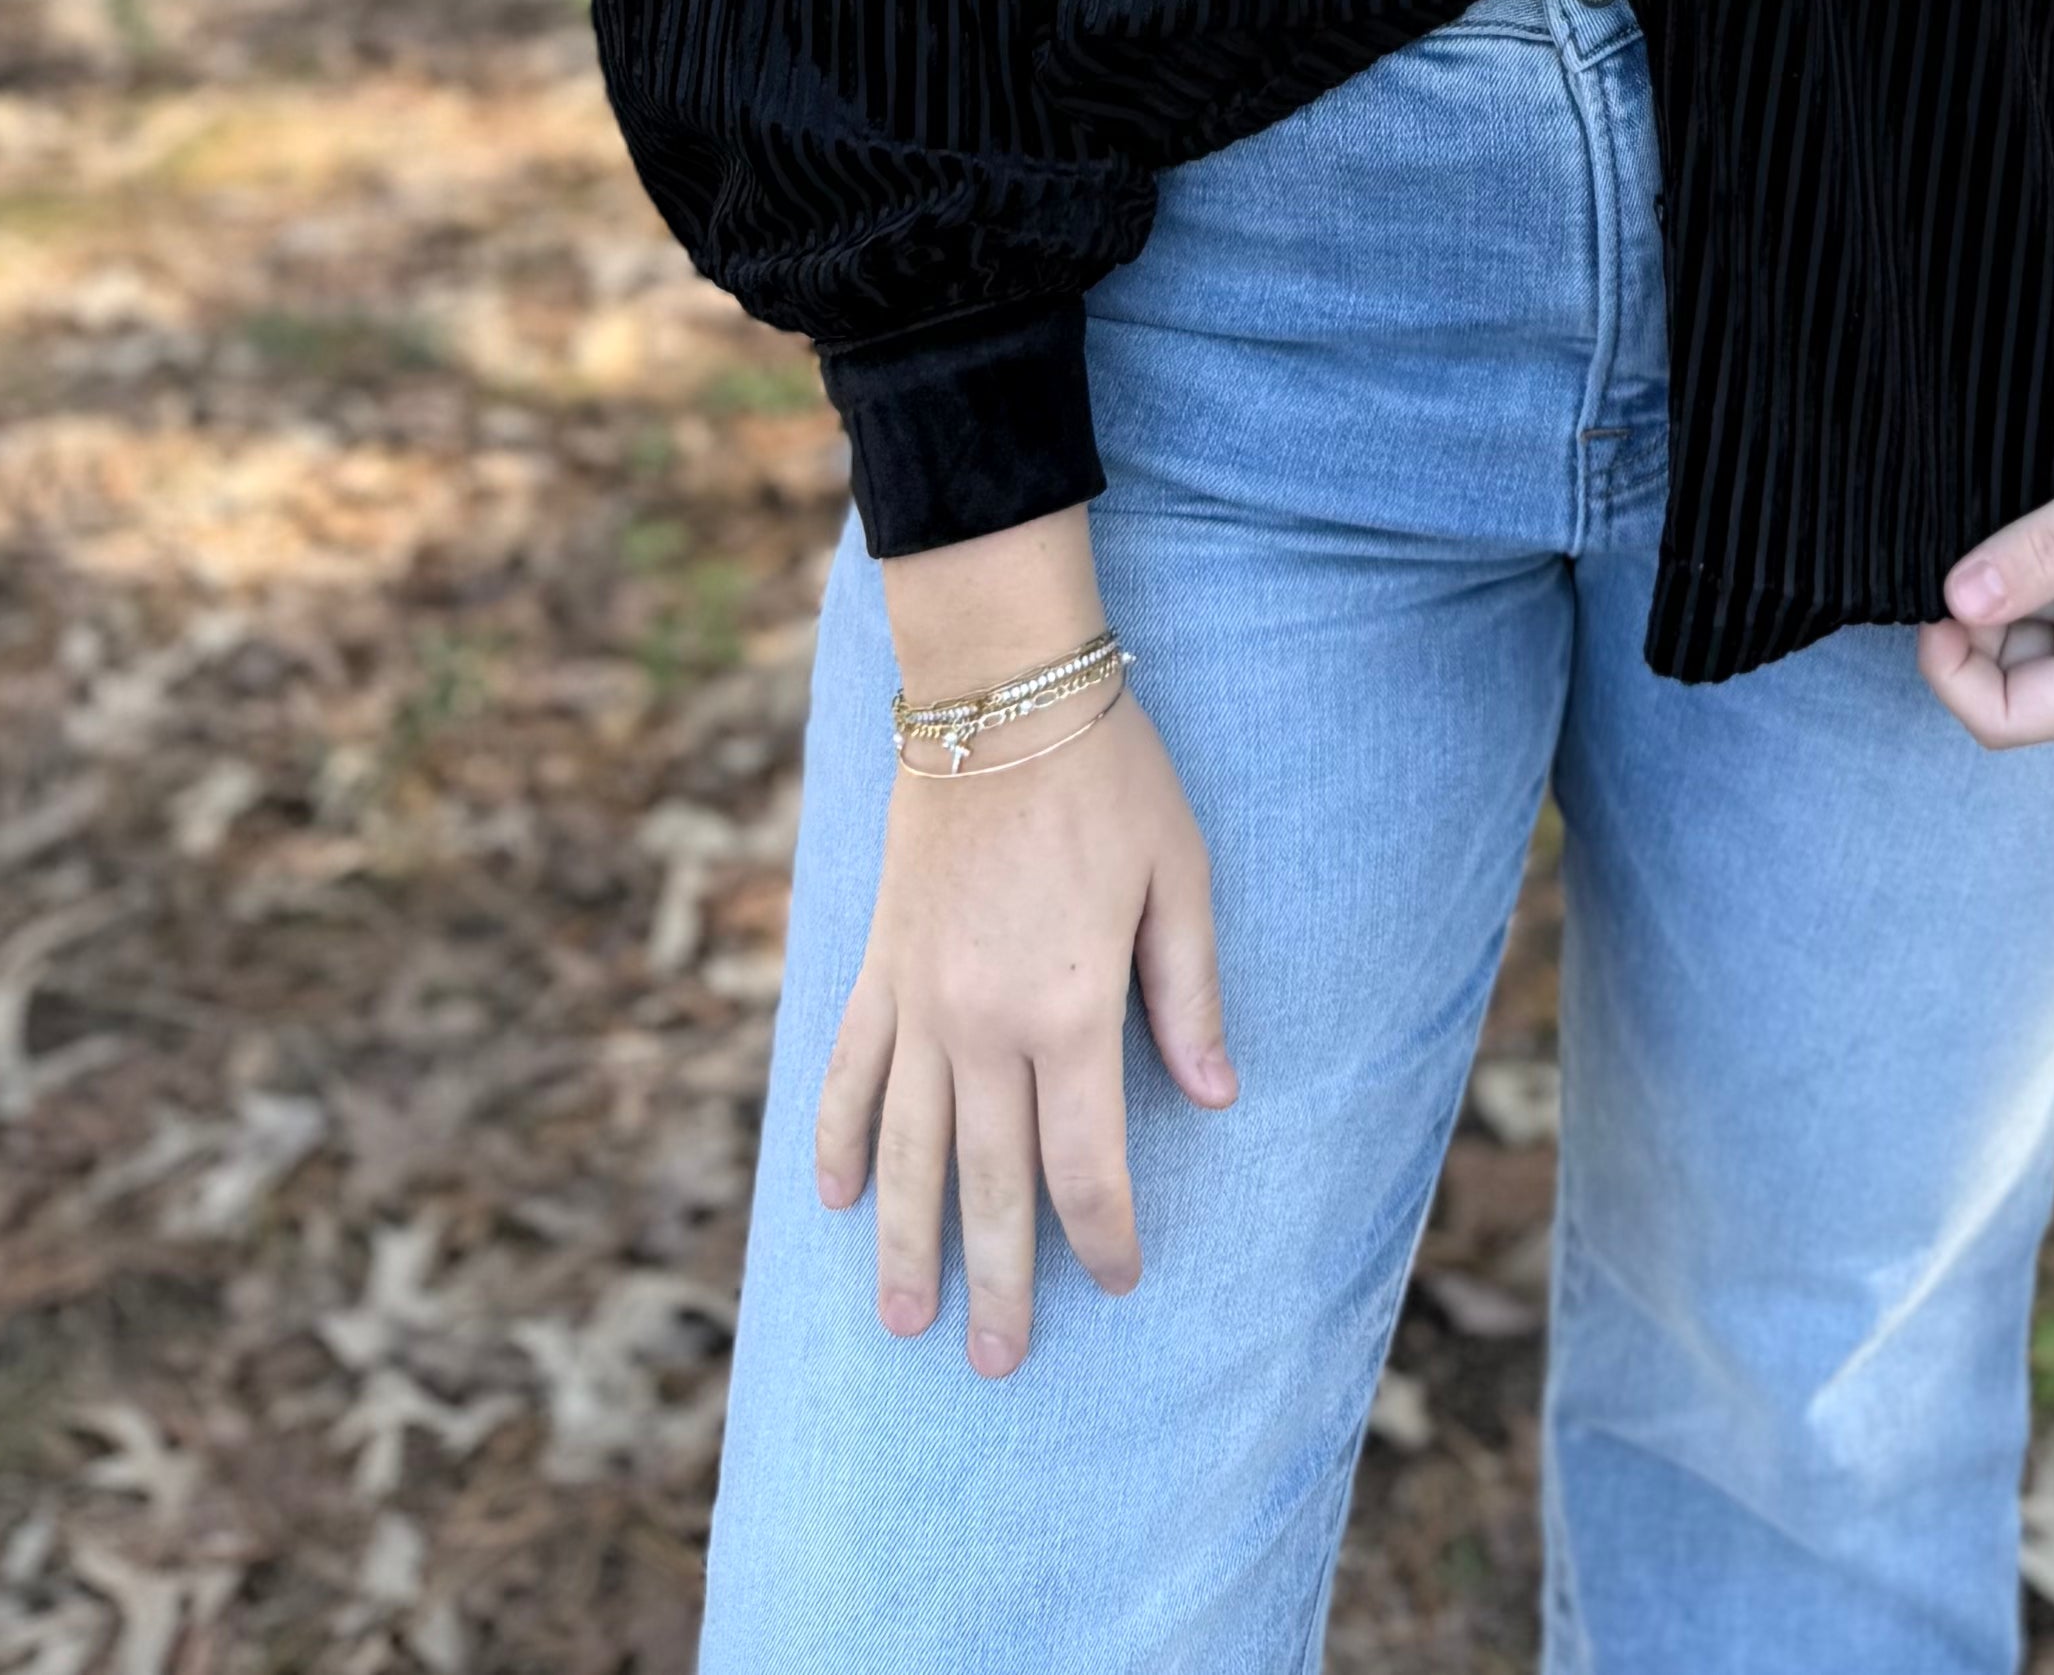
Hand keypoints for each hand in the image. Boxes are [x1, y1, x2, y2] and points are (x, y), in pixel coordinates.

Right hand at [817, 514, 1233, 1372]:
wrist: (996, 692)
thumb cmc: (1108, 777)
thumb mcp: (1179, 876)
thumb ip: (1189, 994)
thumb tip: (1217, 1097)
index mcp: (1069, 1009)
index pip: (1087, 1163)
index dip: (1106, 1233)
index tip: (1122, 1279)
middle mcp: (983, 1025)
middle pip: (992, 1184)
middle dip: (1002, 1280)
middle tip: (998, 1361)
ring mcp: (918, 1002)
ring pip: (910, 1153)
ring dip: (909, 1244)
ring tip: (908, 1323)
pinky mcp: (878, 968)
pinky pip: (849, 1074)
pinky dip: (838, 1141)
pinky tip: (836, 1200)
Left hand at [1915, 358, 2053, 749]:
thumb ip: (2038, 555)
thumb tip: (1953, 602)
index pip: (2005, 718)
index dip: (1951, 669)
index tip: (1936, 592)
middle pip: (2012, 677)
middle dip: (1974, 621)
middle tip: (1966, 540)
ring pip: (2032, 631)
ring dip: (2004, 587)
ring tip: (2008, 519)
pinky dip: (2034, 565)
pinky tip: (2038, 515)